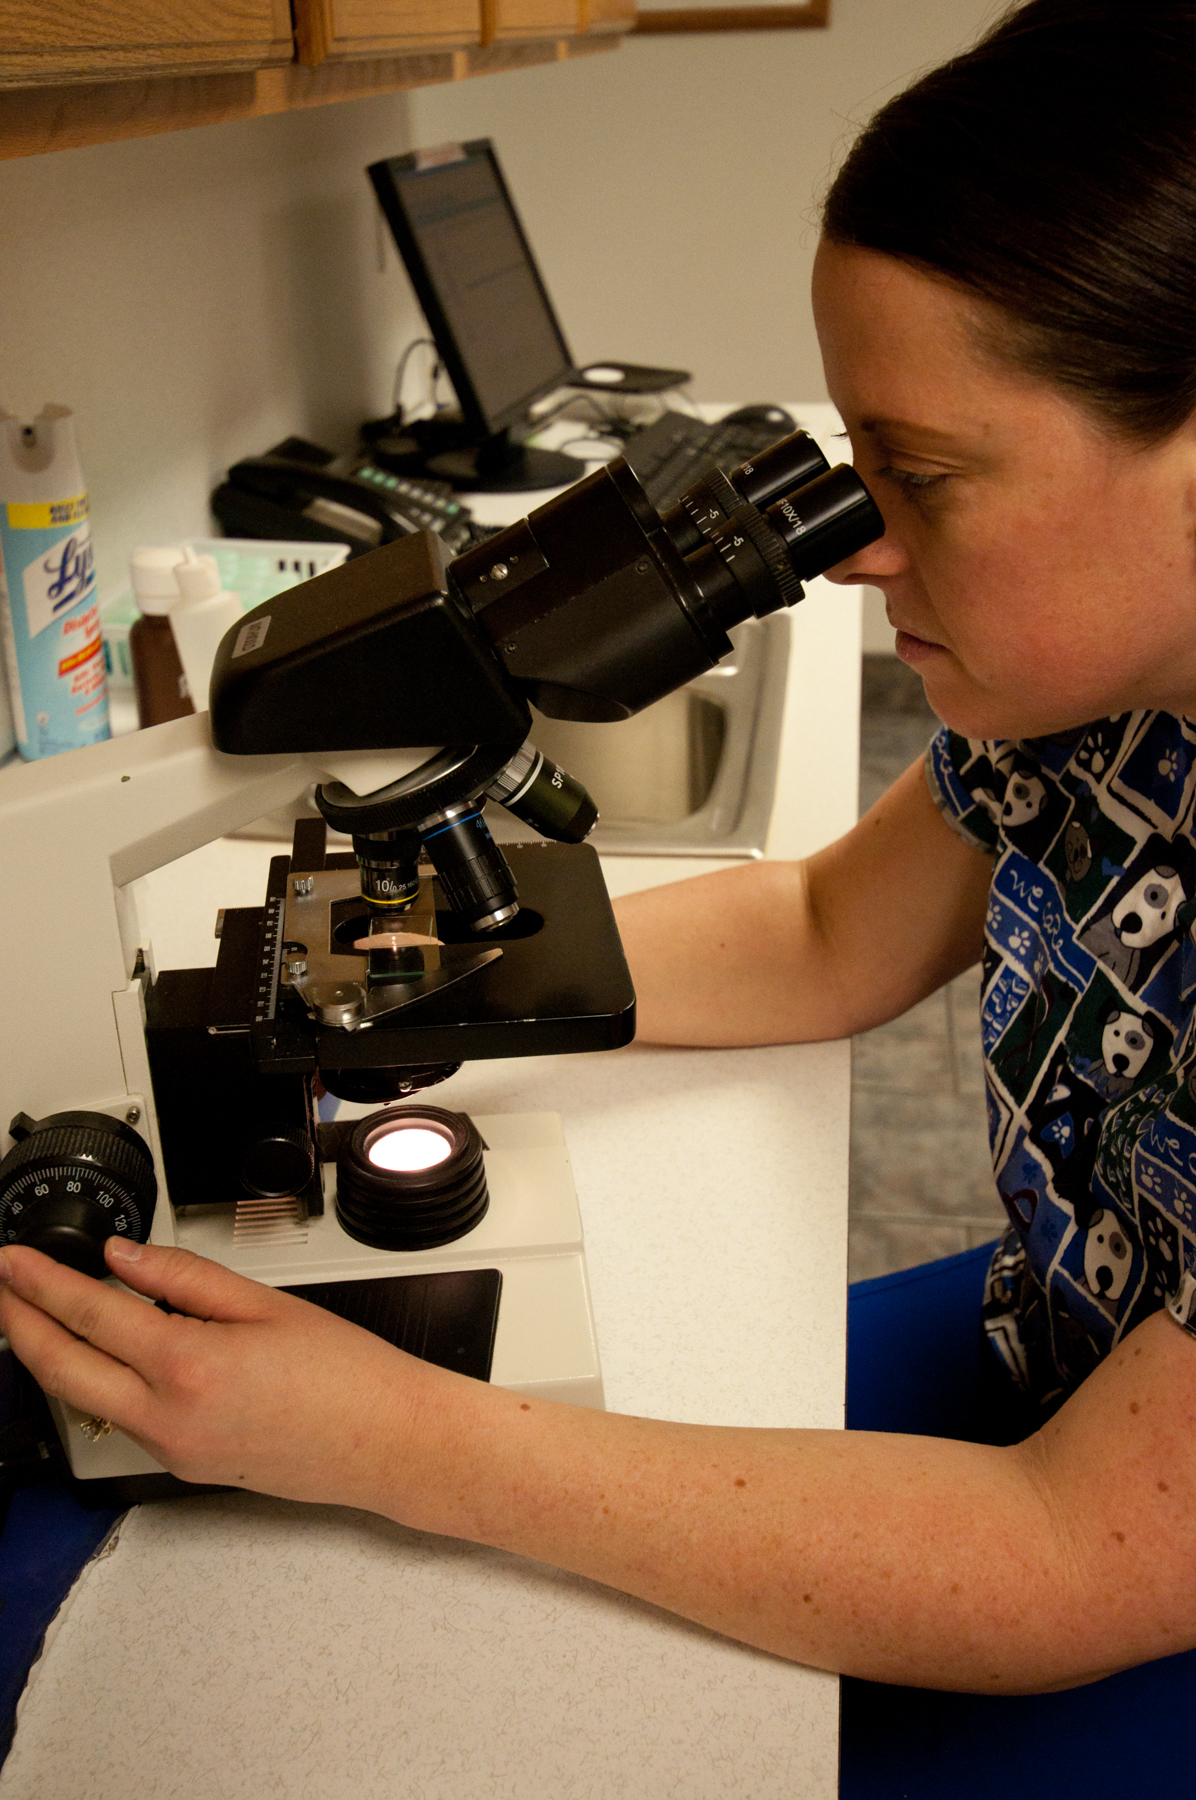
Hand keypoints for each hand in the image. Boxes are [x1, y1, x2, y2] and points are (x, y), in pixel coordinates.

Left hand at [0, 1238, 434, 1508]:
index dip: (41, 1284)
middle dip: (19, 1326)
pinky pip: (127, 1420)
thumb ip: (186, 1278)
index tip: (14, 1261)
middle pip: (62, 1372)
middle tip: (1, 1288)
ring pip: (88, 1401)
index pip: (90, 1315)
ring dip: (54, 1356)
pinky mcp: (186, 1466)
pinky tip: (107, 1356)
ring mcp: (174, 1450)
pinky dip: (102, 1383)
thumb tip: (126, 1258)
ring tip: (40, 1315)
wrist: (387, 1443)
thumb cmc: (348, 1377)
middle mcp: (170, 1419)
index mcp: (189, 1366)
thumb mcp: (268, 1305)